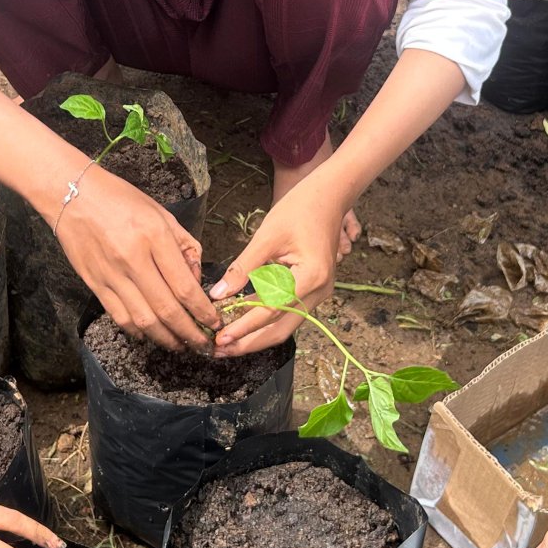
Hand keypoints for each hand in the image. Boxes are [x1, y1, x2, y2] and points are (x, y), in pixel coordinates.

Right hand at [54, 166, 217, 350]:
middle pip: (167, 310)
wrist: (72, 195)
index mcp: (154, 237)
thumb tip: (196, 278)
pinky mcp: (95, 284)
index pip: (185, 286)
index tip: (214, 322)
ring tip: (181, 345)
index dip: (203, 312)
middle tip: (204, 345)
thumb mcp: (161, 213)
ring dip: (166, 339)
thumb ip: (184, 246)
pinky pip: (120, 317)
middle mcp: (133, 259)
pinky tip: (151, 334)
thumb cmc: (120, 199)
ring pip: (144, 320)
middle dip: (190, 334)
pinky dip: (138, 331)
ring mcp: (112, 275)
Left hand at [208, 184, 345, 355]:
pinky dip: (265, 320)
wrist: (329, 197)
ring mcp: (319, 293)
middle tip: (218, 350)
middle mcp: (320, 291)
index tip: (220, 338)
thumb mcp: (266, 237)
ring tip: (227, 343)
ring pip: (285, 325)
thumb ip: (242, 268)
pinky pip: (287, 312)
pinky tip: (243, 323)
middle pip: (281, 329)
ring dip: (256, 335)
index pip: (271, 311)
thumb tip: (218, 295)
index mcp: (311, 277)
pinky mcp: (312, 290)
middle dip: (249, 342)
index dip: (243, 327)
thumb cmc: (300, 209)